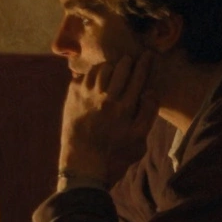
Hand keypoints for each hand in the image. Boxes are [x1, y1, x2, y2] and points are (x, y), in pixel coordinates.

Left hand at [59, 53, 158, 185]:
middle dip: (127, 61)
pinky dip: (90, 74)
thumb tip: (150, 91)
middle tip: (130, 59)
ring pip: (101, 69)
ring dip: (109, 66)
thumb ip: (148, 114)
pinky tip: (94, 77)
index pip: (138, 77)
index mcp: (125, 108)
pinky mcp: (72, 99)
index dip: (145, 63)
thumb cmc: (115, 157)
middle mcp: (106, 98)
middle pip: (120, 68)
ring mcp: (86, 97)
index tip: (148, 55)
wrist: (82, 167)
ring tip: (113, 68)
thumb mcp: (140, 140)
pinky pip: (82, 77)